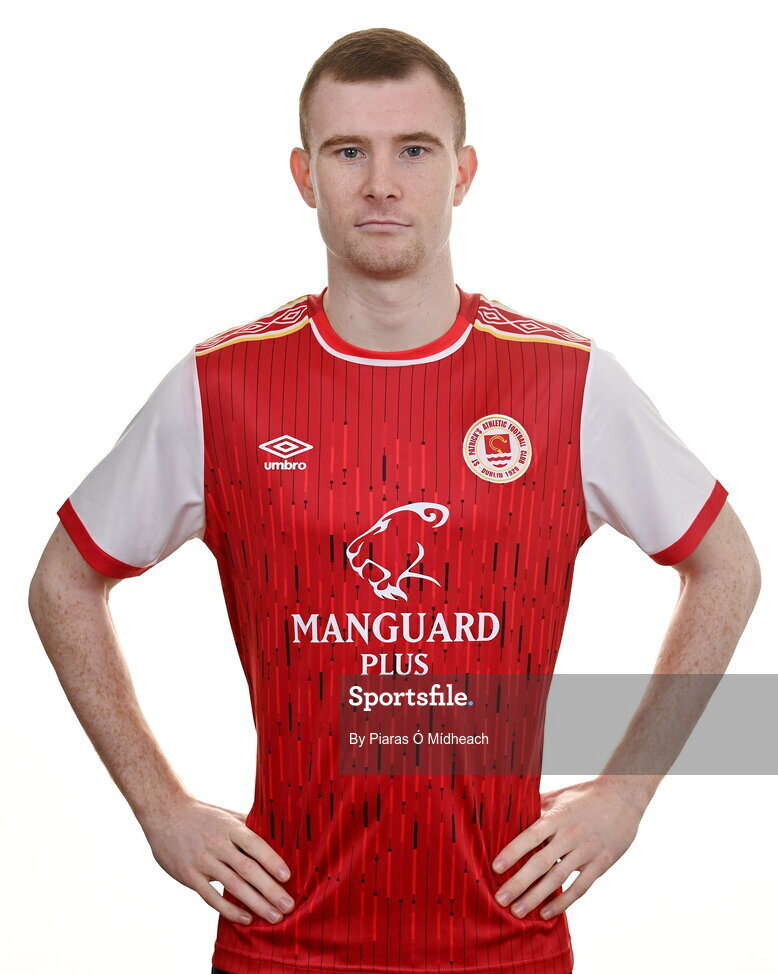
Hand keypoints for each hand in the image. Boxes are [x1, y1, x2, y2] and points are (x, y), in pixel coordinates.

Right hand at [139, 794, 293, 925]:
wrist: (165, 814)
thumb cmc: (203, 816)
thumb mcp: (227, 815)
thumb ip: (249, 826)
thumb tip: (278, 836)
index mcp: (229, 827)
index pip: (254, 844)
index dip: (271, 860)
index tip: (288, 877)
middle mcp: (217, 844)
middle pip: (247, 869)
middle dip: (270, 889)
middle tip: (288, 906)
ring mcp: (202, 861)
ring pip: (232, 886)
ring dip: (256, 903)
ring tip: (274, 917)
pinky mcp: (189, 876)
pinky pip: (211, 897)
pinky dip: (230, 910)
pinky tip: (246, 919)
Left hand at [491, 776, 645, 919]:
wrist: (623, 796)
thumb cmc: (586, 794)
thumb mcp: (560, 795)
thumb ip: (538, 806)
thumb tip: (512, 812)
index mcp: (558, 816)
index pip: (530, 836)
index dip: (512, 852)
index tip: (495, 868)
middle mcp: (570, 835)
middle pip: (541, 862)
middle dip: (519, 883)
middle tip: (500, 899)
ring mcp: (587, 851)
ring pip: (558, 879)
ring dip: (536, 897)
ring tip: (518, 911)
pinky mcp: (601, 863)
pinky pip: (580, 887)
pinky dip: (563, 902)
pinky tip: (547, 912)